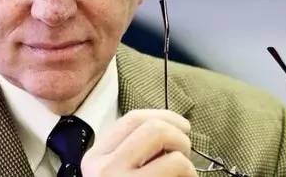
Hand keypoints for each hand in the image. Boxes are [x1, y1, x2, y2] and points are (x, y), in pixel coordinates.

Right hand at [81, 109, 196, 176]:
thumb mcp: (118, 172)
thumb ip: (132, 152)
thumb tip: (170, 129)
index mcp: (95, 158)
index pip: (131, 119)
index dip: (163, 115)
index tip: (181, 124)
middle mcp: (102, 167)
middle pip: (150, 125)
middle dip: (178, 133)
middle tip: (186, 152)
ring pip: (163, 138)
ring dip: (185, 154)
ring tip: (185, 172)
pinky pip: (177, 164)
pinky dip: (190, 173)